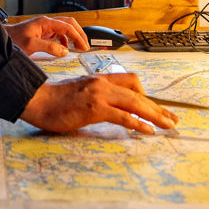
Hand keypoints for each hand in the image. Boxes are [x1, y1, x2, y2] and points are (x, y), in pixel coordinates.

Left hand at [4, 15, 89, 56]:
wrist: (1, 39)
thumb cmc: (13, 40)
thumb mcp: (31, 45)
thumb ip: (49, 48)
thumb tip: (64, 50)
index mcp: (45, 22)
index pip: (67, 27)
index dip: (77, 37)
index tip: (83, 46)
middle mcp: (46, 23)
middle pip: (69, 24)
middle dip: (79, 34)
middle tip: (85, 45)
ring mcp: (44, 27)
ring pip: (65, 28)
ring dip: (73, 36)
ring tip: (77, 47)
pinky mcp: (42, 33)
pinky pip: (58, 34)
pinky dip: (65, 40)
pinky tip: (64, 48)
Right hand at [20, 73, 177, 134]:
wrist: (37, 100)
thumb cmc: (55, 100)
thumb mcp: (81, 91)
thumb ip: (97, 96)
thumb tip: (112, 108)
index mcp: (100, 78)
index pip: (132, 81)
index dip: (147, 94)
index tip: (157, 108)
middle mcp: (103, 83)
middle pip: (139, 92)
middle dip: (158, 107)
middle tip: (172, 119)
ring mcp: (99, 94)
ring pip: (135, 102)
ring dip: (155, 115)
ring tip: (167, 125)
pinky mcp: (94, 108)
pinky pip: (122, 116)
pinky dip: (138, 123)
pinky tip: (147, 131)